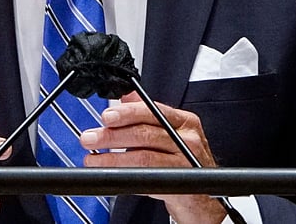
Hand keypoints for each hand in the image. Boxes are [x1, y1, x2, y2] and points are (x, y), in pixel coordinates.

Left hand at [79, 92, 225, 223]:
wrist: (205, 198)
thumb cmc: (186, 163)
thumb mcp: (172, 134)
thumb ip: (149, 114)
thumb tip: (126, 97)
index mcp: (185, 122)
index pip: (152, 111)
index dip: (127, 113)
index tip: (106, 117)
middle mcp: (188, 140)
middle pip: (145, 133)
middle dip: (113, 135)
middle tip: (91, 138)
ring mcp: (185, 163)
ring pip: (143, 157)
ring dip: (113, 159)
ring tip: (94, 159)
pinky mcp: (180, 186)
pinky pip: (148, 179)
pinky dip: (126, 177)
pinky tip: (111, 176)